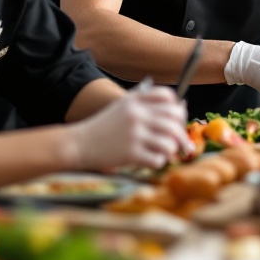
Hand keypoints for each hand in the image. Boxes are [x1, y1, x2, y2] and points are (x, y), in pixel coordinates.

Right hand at [69, 83, 190, 170]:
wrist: (79, 143)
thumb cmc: (103, 127)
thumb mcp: (121, 107)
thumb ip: (144, 104)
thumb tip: (177, 112)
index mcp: (135, 100)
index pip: (168, 96)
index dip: (177, 108)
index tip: (176, 120)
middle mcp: (137, 114)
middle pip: (174, 118)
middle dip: (181, 132)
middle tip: (180, 142)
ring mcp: (134, 134)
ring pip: (170, 141)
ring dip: (171, 149)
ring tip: (163, 152)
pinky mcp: (131, 153)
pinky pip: (158, 159)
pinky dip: (158, 162)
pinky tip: (150, 160)